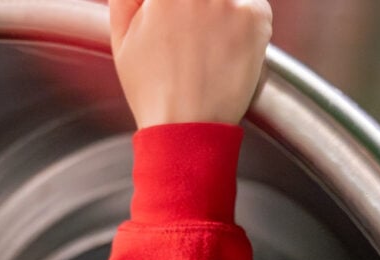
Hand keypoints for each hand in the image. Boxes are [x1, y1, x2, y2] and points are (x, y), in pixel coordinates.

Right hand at [109, 0, 271, 127]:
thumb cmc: (154, 90)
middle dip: (196, 8)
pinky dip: (243, 23)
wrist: (187, 127)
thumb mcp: (122, 39)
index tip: (174, 17)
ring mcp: (231, 1)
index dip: (173, 6)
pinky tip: (225, 49)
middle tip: (190, 34)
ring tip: (206, 42)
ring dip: (219, 10)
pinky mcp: (256, 17)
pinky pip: (252, 5)